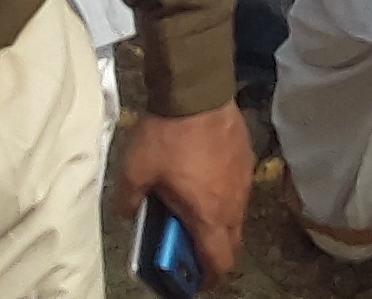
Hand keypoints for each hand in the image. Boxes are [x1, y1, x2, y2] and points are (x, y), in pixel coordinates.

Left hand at [113, 103, 250, 283]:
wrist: (197, 91)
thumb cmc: (168, 135)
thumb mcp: (136, 170)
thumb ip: (128, 199)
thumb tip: (125, 211)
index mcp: (208, 215)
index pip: (219, 262)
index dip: (208, 279)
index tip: (195, 282)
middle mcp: (232, 203)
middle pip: (231, 243)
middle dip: (212, 251)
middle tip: (190, 246)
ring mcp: (243, 180)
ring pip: (235, 214)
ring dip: (217, 220)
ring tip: (192, 206)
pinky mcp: (246, 158)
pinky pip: (237, 187)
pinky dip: (222, 192)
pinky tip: (202, 175)